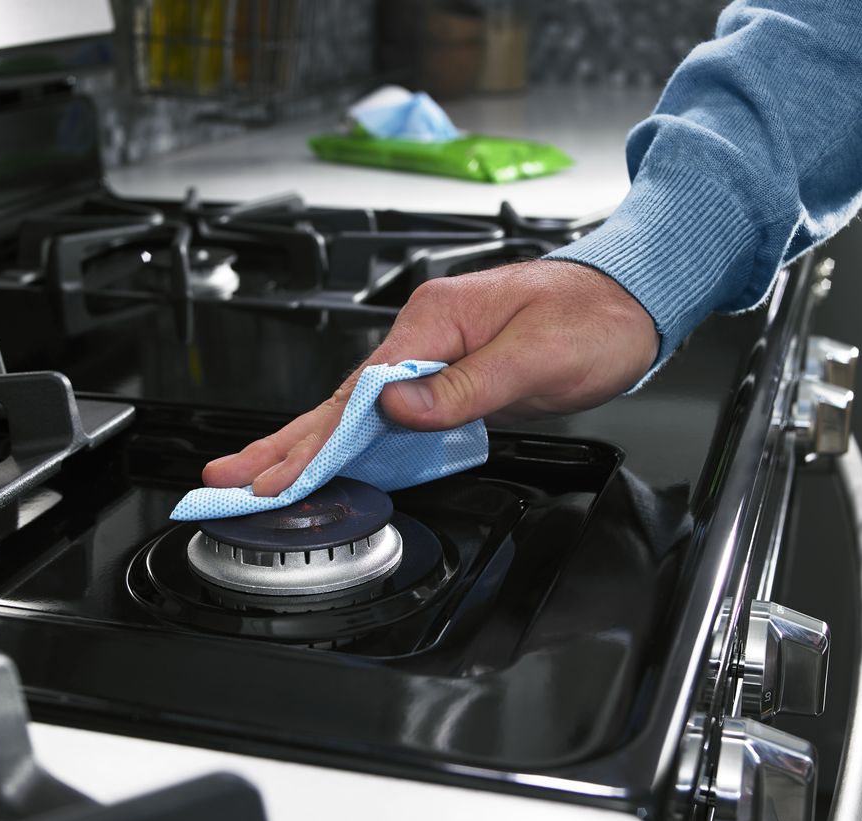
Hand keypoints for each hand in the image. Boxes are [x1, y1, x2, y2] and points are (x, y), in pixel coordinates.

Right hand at [202, 259, 658, 495]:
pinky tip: (325, 458)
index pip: (358, 394)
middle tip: (229, 479)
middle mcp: (424, 334)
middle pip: (340, 401)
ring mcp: (433, 354)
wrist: (632, 300)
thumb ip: (463, 386)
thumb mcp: (534, 356)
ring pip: (357, 409)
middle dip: (284, 444)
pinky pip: (386, 413)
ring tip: (257, 473)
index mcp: (433, 322)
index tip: (275, 475)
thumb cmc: (592, 318)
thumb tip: (397, 408)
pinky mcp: (448, 374)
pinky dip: (350, 440)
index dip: (314, 441)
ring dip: (307, 445)